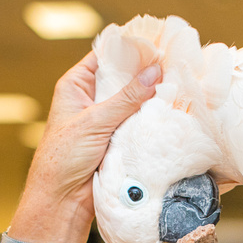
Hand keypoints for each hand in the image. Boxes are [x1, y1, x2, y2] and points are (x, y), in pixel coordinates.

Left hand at [12, 52, 161, 242]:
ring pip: (133, 101)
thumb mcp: (95, 121)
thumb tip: (155, 71)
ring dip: (151, 96)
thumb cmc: (65, 157)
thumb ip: (126, 98)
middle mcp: (91, 99)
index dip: (129, 48)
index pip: (106, 56)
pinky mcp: (118, 139)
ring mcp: (106, 119)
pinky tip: (171, 109)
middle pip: (123, 78)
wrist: (64, 201)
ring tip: (178, 82)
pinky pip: (138, 123)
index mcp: (76, 85)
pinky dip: (152, 118)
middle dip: (146, 72)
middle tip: (175, 62)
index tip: (156, 41)